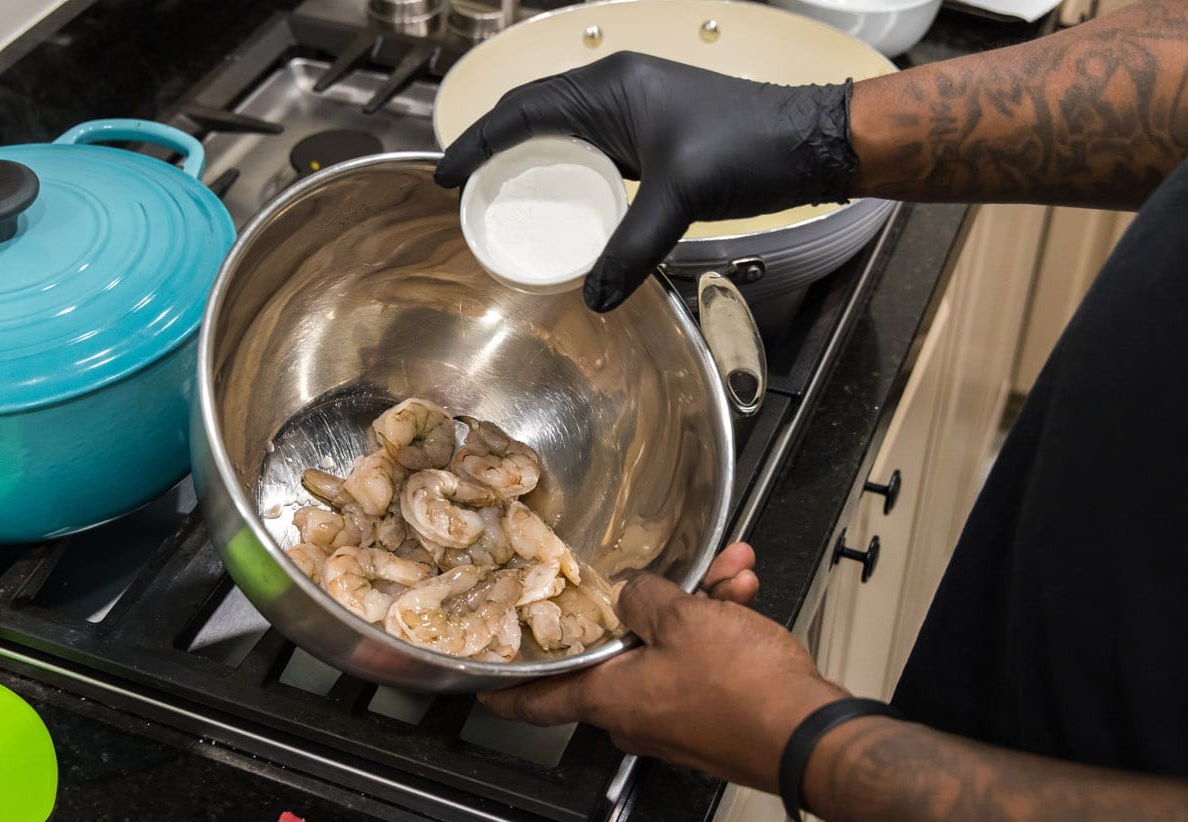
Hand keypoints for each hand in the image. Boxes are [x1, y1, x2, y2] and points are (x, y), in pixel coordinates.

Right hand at [435, 52, 856, 312]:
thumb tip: (596, 297)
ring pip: (563, 129)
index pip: (523, 111)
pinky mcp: (654, 131)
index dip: (478, 141)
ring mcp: (636, 108)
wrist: (810, 141)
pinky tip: (562, 201)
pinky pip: (592, 145)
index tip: (446, 175)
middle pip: (534, 113)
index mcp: (610, 88)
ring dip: (528, 157)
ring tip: (502, 196)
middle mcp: (616, 89)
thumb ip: (632, 247)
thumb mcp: (680, 199)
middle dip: (494, 147)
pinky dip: (566, 168)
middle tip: (467, 188)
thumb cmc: (749, 149)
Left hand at [480, 543, 847, 790]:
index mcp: (610, 699)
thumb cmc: (743, 689)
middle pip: (618, 653)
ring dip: (696, 605)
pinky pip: (702, 662)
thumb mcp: (683, 618)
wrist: (812, 735)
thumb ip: (645, 596)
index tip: (483, 684)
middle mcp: (636, 715)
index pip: (538, 700)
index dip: (506, 689)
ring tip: (726, 571)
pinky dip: (719, 627)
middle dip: (644, 603)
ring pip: (669, 648)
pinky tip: (742, 591)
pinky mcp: (714, 718)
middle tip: (657, 572)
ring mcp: (676, 719)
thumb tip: (633, 593)